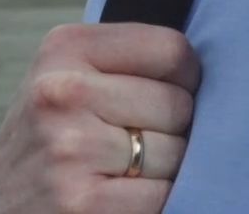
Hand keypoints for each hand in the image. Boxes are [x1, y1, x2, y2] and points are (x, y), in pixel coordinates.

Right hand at [0, 22, 200, 213]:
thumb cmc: (43, 151)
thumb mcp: (62, 85)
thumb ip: (119, 64)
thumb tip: (205, 63)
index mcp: (61, 50)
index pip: (171, 50)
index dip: (185, 81)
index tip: (165, 99)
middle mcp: (61, 92)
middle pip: (178, 104)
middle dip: (170, 133)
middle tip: (133, 150)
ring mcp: (70, 148)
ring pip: (177, 153)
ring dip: (163, 172)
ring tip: (122, 177)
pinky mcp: (83, 203)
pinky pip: (165, 196)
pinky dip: (157, 204)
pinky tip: (121, 202)